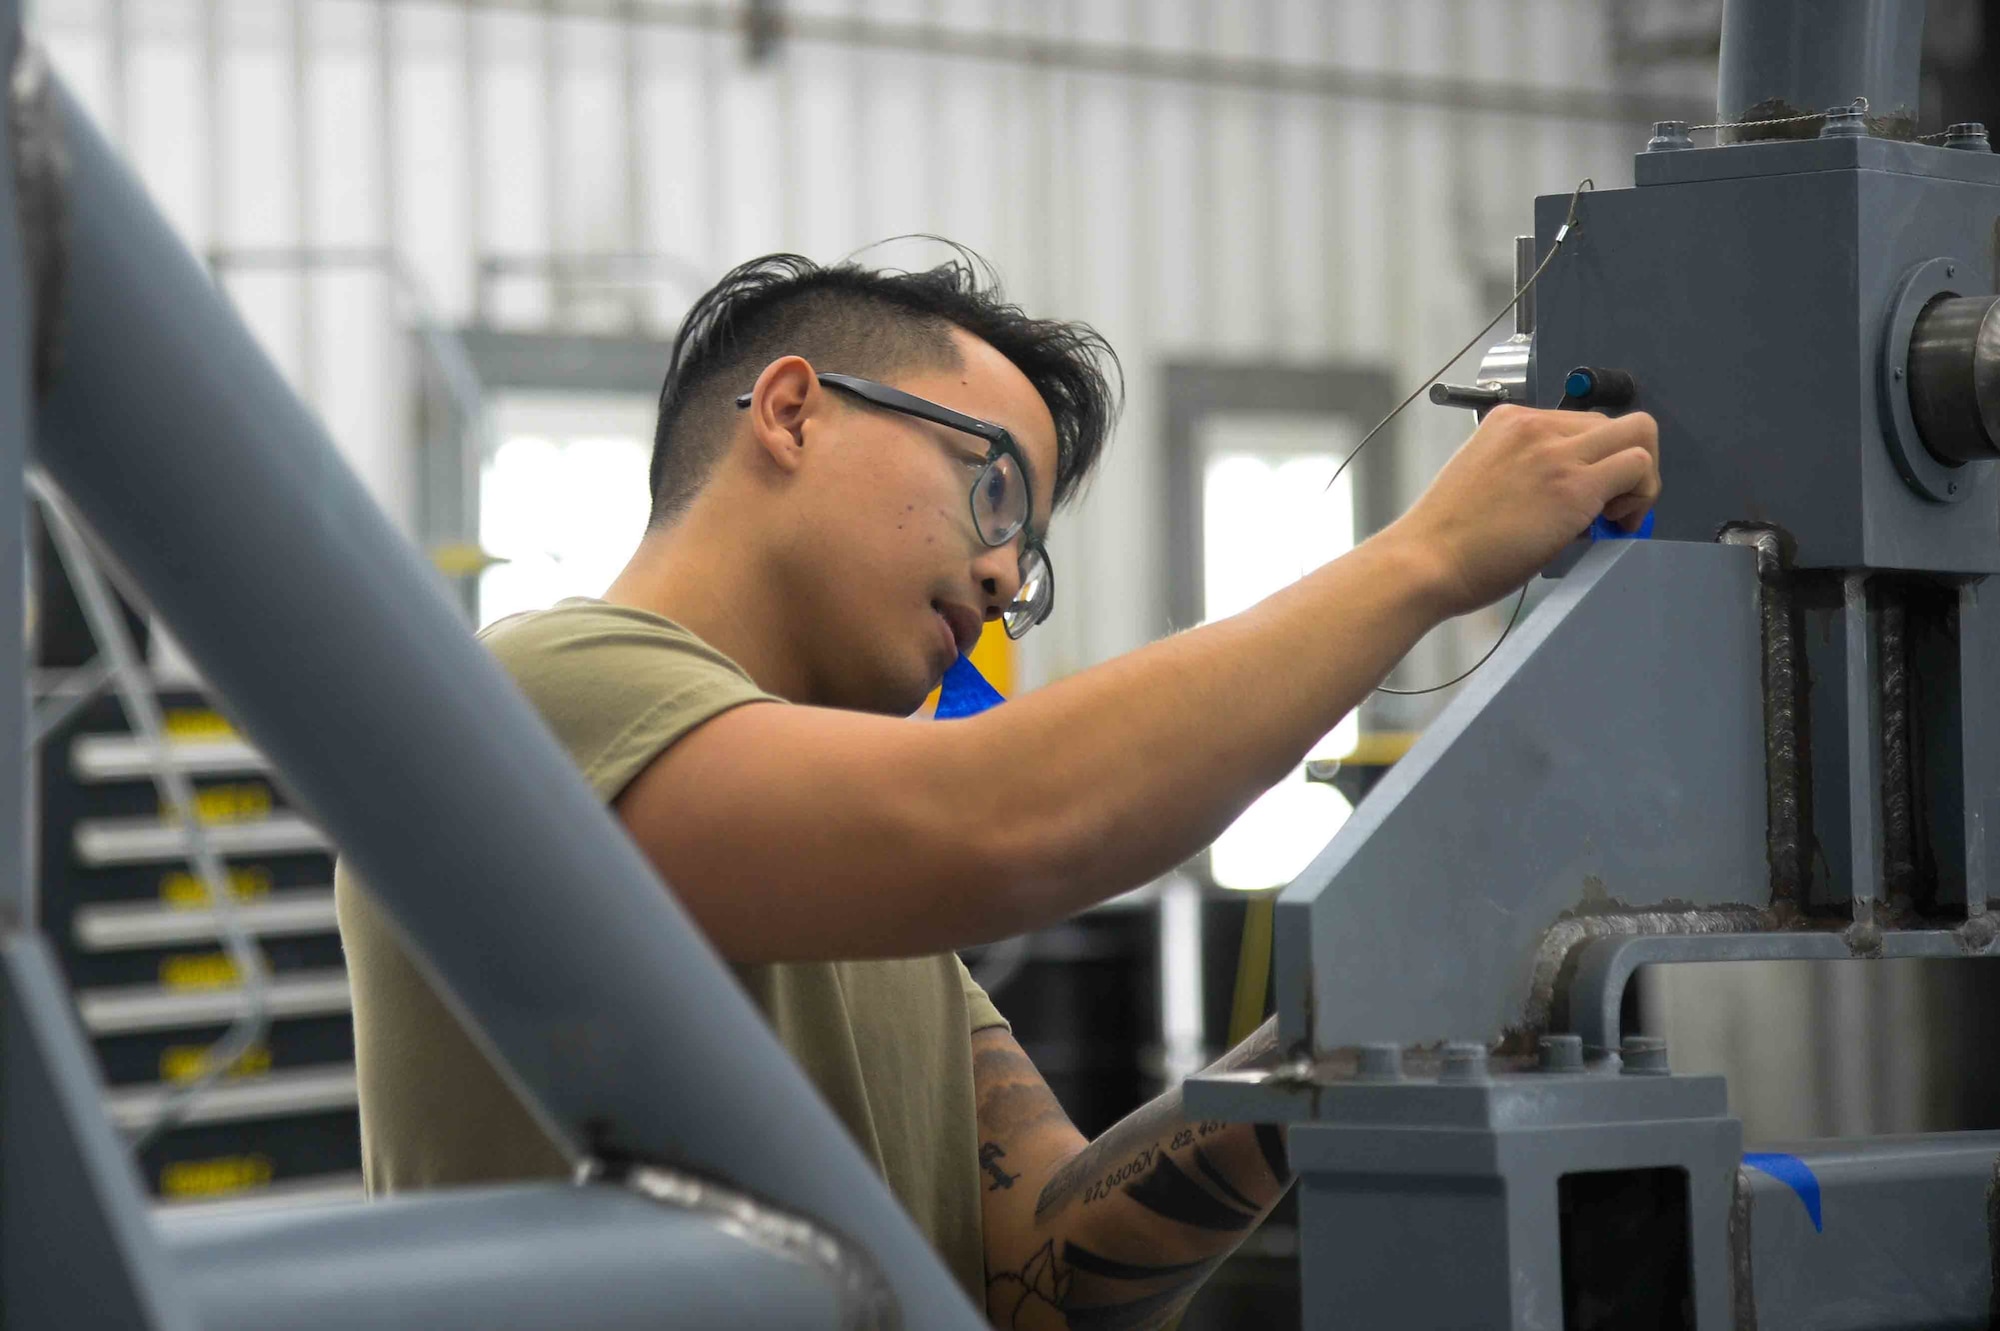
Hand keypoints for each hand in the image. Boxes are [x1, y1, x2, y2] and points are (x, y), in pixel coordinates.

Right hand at [1384, 405, 1659, 617]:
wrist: (1426, 561)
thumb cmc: (1447, 540)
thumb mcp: (1484, 481)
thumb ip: (1528, 473)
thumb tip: (1575, 495)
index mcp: (1509, 422)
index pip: (1581, 424)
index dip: (1595, 461)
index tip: (1586, 496)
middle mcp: (1535, 427)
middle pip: (1617, 424)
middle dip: (1624, 467)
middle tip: (1608, 510)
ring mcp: (1556, 453)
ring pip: (1640, 435)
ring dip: (1640, 478)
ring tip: (1614, 517)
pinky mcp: (1574, 486)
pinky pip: (1639, 467)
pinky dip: (1641, 496)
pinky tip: (1614, 525)